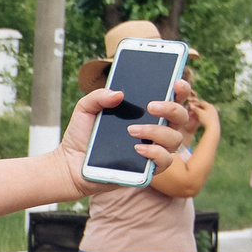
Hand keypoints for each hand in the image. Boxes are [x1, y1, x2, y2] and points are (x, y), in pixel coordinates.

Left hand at [59, 82, 190, 172]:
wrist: (70, 163)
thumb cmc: (83, 134)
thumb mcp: (86, 108)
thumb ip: (99, 96)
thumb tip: (119, 94)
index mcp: (146, 113)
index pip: (172, 99)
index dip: (181, 90)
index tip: (177, 82)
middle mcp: (156, 131)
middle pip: (180, 118)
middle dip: (171, 109)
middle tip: (151, 106)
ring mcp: (154, 150)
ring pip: (175, 139)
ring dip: (156, 131)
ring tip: (132, 130)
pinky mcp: (148, 170)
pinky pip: (165, 160)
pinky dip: (155, 152)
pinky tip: (137, 148)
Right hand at [189, 97, 218, 131]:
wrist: (213, 128)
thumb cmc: (206, 120)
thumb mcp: (200, 113)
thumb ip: (195, 109)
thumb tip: (190, 105)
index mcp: (210, 106)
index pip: (201, 103)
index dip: (194, 104)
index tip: (189, 105)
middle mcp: (212, 108)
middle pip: (203, 107)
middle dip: (196, 108)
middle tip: (191, 110)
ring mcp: (213, 113)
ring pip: (204, 111)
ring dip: (198, 112)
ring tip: (193, 115)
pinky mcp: (213, 118)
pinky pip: (206, 115)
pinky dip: (201, 116)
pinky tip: (197, 119)